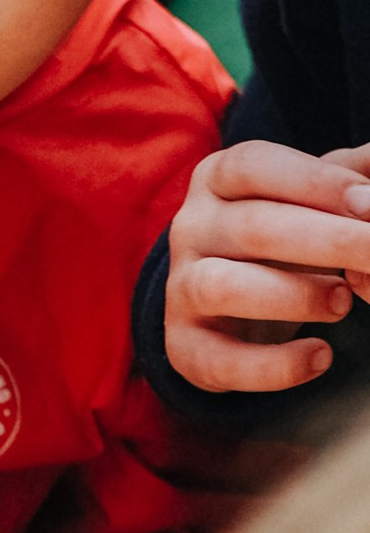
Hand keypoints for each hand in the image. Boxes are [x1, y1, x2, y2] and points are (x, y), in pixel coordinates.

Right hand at [165, 140, 369, 391]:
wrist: (232, 302)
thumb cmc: (288, 233)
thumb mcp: (316, 194)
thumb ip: (354, 176)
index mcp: (218, 178)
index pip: (254, 166)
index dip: (314, 183)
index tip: (368, 204)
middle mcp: (191, 228)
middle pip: (252, 228)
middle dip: (328, 242)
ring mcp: (181, 287)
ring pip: (222, 287)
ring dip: (292, 295)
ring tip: (344, 302)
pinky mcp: (185, 345)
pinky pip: (219, 359)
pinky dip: (272, 366)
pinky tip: (321, 356)